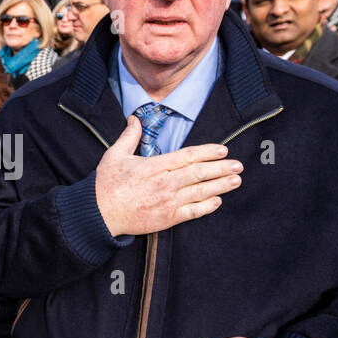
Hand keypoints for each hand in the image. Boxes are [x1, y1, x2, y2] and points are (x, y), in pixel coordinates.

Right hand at [94, 114, 241, 236]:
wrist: (99, 214)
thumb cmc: (106, 184)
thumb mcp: (115, 155)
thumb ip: (129, 136)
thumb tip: (135, 118)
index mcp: (155, 166)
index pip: (188, 156)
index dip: (207, 152)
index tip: (222, 149)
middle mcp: (165, 183)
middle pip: (199, 173)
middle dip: (221, 168)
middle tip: (238, 165)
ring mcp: (168, 202)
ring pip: (201, 192)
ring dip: (220, 186)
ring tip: (236, 181)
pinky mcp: (167, 218)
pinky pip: (193, 213)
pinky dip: (207, 207)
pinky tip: (218, 201)